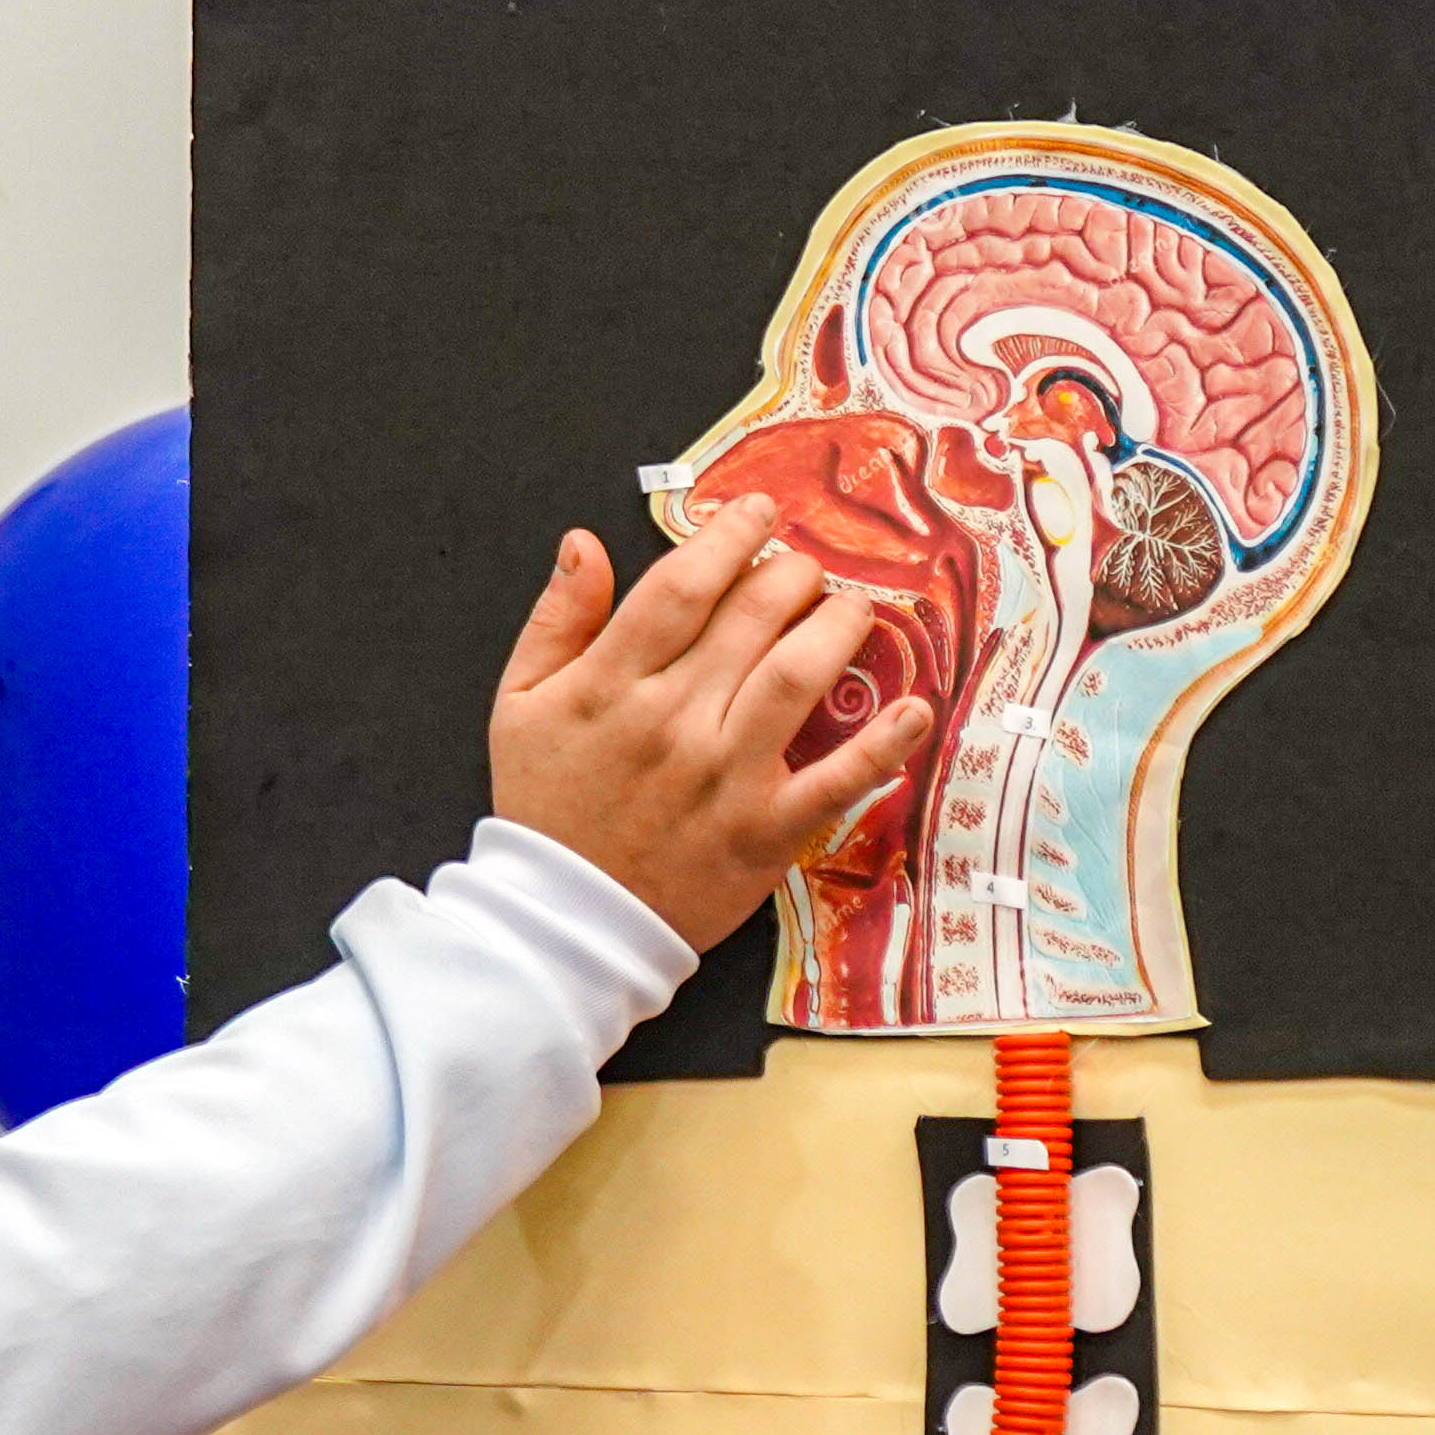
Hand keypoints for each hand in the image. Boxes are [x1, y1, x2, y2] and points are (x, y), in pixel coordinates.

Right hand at [488, 501, 935, 953]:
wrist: (568, 921)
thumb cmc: (549, 806)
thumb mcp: (519, 704)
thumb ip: (556, 619)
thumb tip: (584, 541)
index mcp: (611, 684)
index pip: (682, 587)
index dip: (727, 537)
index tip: (757, 513)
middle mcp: (673, 720)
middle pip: (749, 618)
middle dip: (788, 573)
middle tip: (803, 567)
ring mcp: (724, 775)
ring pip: (796, 676)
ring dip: (836, 628)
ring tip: (852, 609)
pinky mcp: (766, 830)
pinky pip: (835, 779)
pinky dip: (882, 744)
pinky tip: (915, 707)